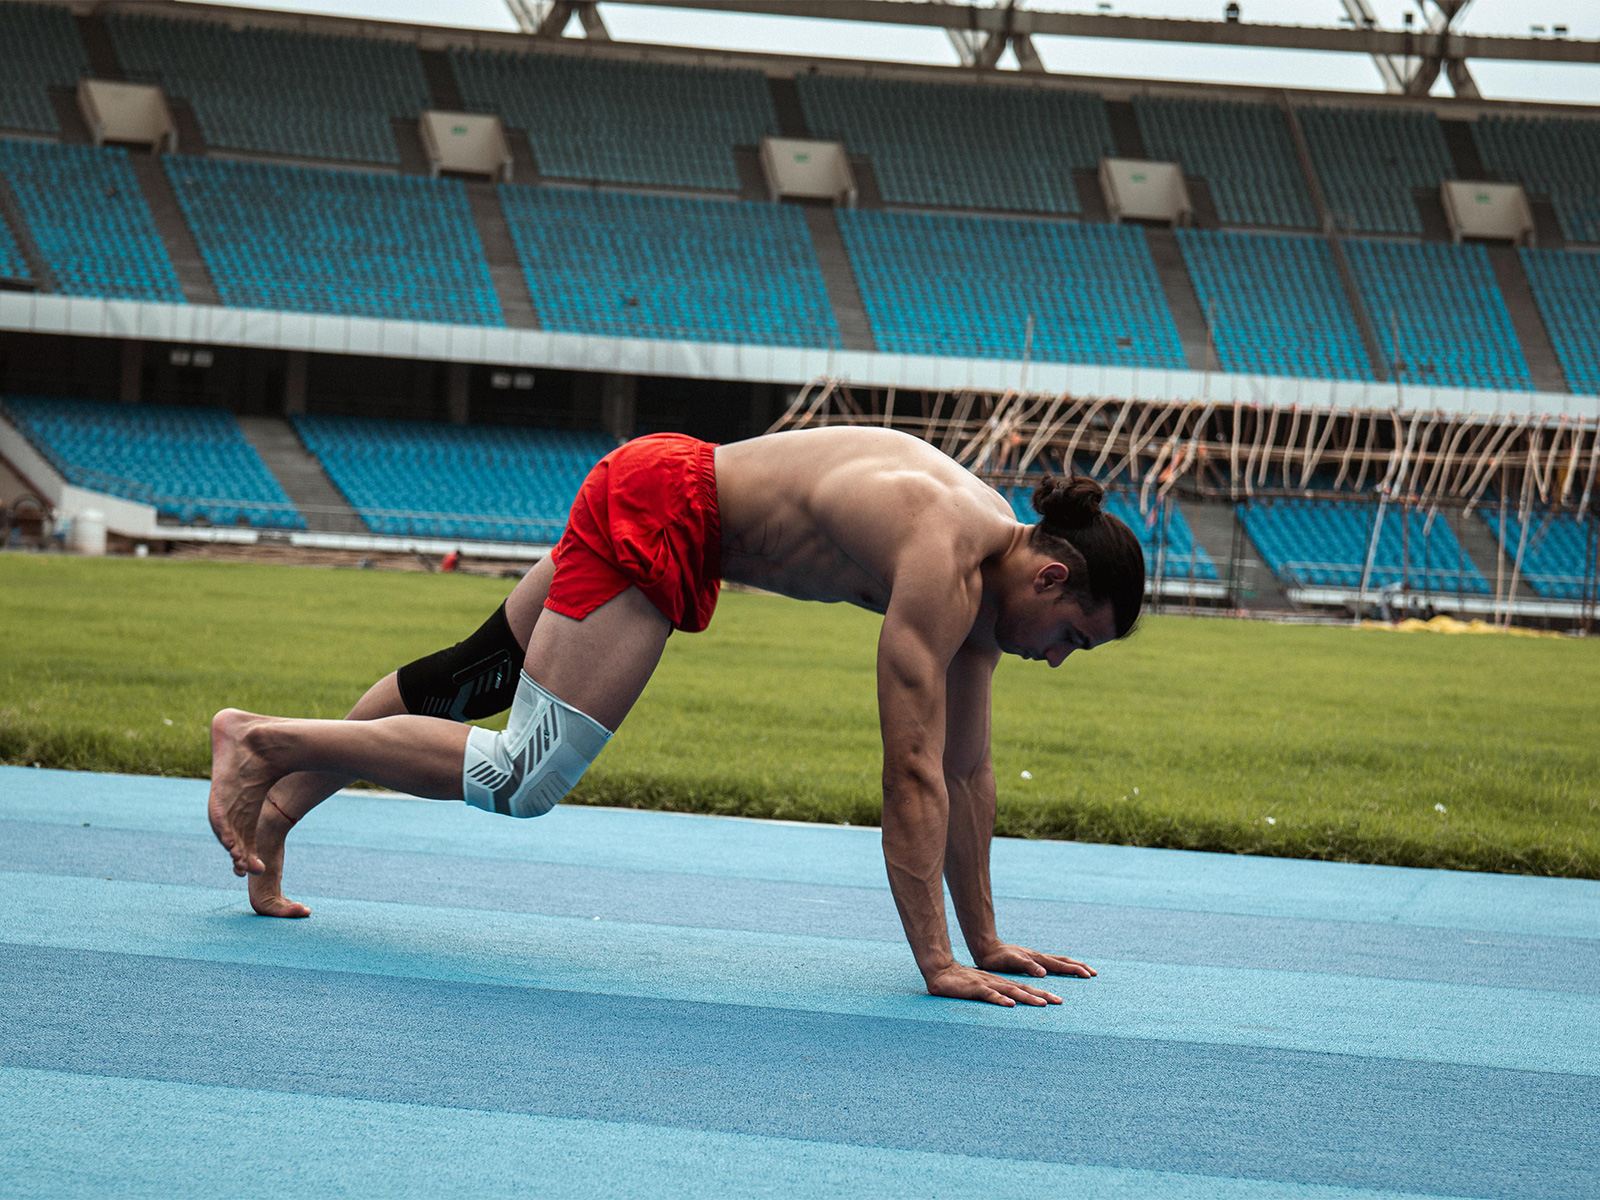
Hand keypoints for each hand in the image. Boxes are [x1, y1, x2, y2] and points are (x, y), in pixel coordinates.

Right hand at [924, 963, 1062, 1006]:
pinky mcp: (975, 988)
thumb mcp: (984, 990)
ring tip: (1042, 1003)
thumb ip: (996, 996)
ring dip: (1027, 997)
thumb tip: (1010, 1006)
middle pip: (1024, 988)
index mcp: (1001, 984)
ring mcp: (987, 984)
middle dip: (1043, 994)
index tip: (1058, 1000)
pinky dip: (1000, 999)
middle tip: (1060, 1001)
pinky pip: (990, 995)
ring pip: (1011, 991)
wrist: (942, 973)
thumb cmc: (963, 984)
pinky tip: (1010, 1005)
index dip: (1042, 993)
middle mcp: (998, 983)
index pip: (1025, 988)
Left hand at [975, 943, 1096, 980]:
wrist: (987, 949)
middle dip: (1079, 967)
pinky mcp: (1030, 960)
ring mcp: (1035, 958)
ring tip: (1082, 970)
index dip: (1075, 970)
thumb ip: (1028, 966)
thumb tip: (1044, 973)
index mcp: (1037, 959)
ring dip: (1072, 966)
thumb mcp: (1012, 961)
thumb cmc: (998, 957)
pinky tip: (1059, 970)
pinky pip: (1050, 963)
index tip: (1089, 975)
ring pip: (1058, 961)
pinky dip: (1060, 967)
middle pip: (1063, 961)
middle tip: (1094, 973)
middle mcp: (1039, 958)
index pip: (1061, 965)